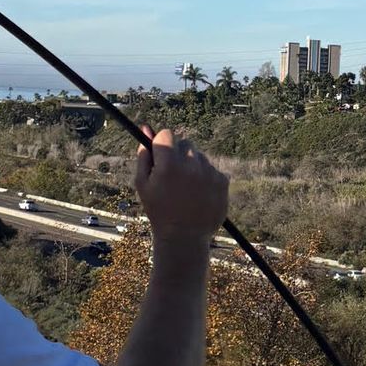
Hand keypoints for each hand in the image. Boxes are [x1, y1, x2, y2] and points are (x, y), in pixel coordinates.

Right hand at [135, 128, 228, 242]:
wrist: (184, 236)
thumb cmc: (158, 210)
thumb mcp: (142, 184)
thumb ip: (144, 155)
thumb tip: (145, 129)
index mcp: (168, 164)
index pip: (167, 135)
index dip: (162, 144)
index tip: (162, 156)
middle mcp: (191, 165)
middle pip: (185, 143)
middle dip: (178, 154)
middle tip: (174, 174)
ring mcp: (209, 172)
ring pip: (199, 157)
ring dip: (193, 166)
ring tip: (186, 189)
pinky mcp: (222, 181)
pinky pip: (212, 169)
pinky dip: (206, 177)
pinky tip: (198, 194)